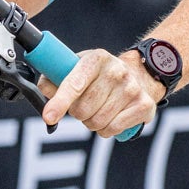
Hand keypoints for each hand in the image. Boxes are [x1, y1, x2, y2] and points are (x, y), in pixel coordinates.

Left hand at [41, 48, 163, 137]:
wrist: (140, 74)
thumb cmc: (100, 75)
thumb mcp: (78, 68)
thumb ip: (55, 78)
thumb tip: (45, 90)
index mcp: (96, 59)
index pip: (74, 83)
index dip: (60, 102)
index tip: (49, 117)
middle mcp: (116, 71)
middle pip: (83, 109)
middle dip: (78, 113)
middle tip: (84, 105)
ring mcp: (132, 88)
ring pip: (97, 122)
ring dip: (92, 122)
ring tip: (98, 110)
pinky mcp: (144, 106)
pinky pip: (112, 129)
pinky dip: (106, 130)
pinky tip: (111, 117)